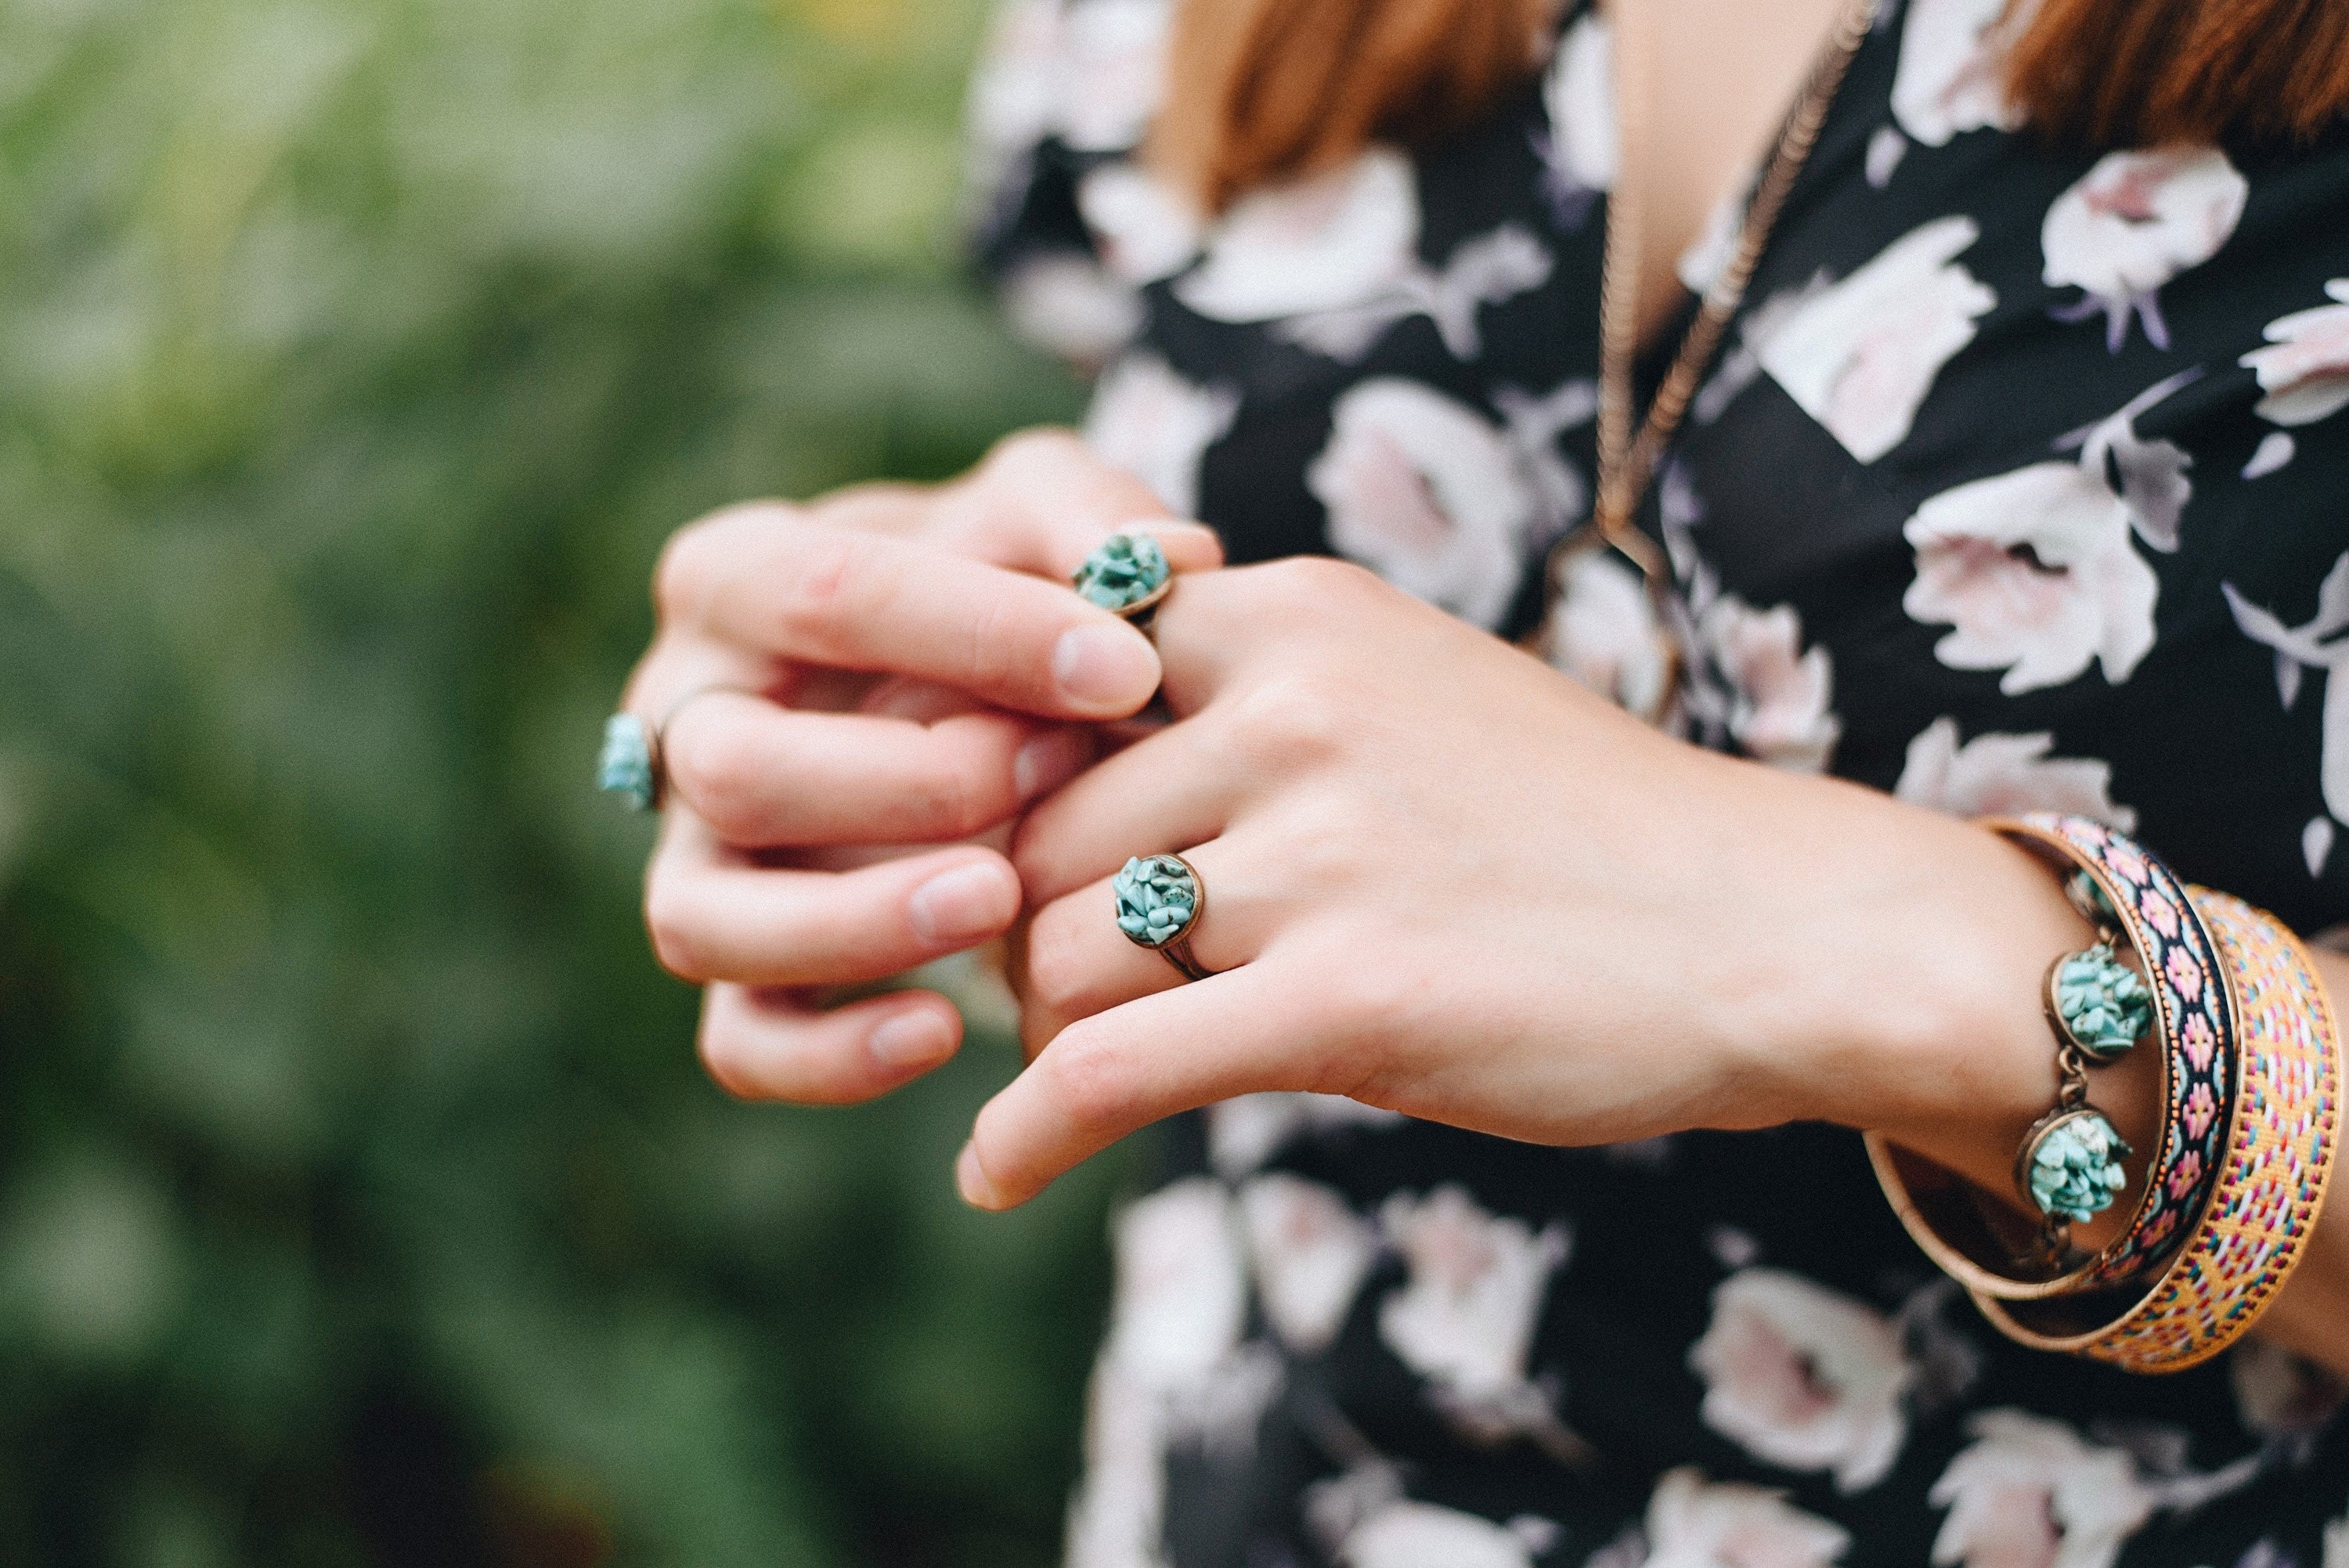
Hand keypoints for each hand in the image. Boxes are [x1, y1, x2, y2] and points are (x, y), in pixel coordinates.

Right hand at [623, 430, 1221, 1106]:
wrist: (980, 691)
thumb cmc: (1001, 585)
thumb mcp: (1046, 516)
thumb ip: (1095, 521)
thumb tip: (1175, 557)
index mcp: (737, 578)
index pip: (821, 594)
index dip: (977, 632)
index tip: (1124, 669)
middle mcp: (683, 717)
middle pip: (730, 770)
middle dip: (901, 786)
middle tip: (1049, 777)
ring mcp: (694, 852)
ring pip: (702, 922)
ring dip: (853, 925)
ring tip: (1000, 905)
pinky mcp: (736, 965)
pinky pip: (740, 1041)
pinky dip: (830, 1056)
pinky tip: (946, 1031)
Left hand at [963, 557, 2095, 1207]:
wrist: (1771, 927)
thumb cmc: (1575, 824)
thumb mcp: (1405, 688)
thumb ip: (1245, 697)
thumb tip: (1058, 762)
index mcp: (1296, 616)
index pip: (1050, 677)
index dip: (1007, 775)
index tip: (1013, 847)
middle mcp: (1292, 710)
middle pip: (1033, 834)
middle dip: (1018, 925)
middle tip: (1047, 992)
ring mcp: (1322, 855)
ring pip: (1055, 953)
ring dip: (1041, 1029)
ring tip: (1079, 1068)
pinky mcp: (1349, 1001)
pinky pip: (1111, 1069)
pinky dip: (1030, 1134)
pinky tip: (999, 1175)